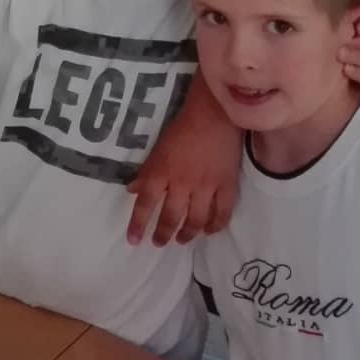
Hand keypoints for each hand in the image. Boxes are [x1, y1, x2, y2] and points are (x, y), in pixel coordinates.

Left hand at [126, 98, 240, 246]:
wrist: (214, 115)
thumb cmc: (182, 129)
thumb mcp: (157, 149)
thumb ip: (146, 172)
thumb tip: (132, 191)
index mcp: (161, 171)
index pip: (146, 203)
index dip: (138, 224)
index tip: (133, 241)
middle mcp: (182, 183)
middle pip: (171, 216)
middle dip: (163, 234)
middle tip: (159, 243)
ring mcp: (207, 186)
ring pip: (196, 220)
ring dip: (188, 234)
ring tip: (182, 240)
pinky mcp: (228, 185)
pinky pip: (222, 213)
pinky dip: (216, 226)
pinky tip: (209, 232)